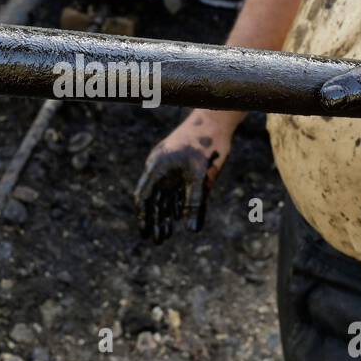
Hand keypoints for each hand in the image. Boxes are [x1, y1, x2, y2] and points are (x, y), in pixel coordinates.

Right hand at [134, 111, 234, 241]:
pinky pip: (174, 188)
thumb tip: (192, 230)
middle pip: (153, 199)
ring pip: (164, 195)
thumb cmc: (207, 146)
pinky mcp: (181, 165)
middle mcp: (160, 167)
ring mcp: (170, 166)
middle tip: (158, 241)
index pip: (144, 197)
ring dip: (165, 215)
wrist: (216, 118)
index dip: (143, 217)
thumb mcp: (201, 178)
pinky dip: (174, 203)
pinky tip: (177, 217)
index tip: (145, 234)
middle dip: (155, 221)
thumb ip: (195, 204)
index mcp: (157, 167)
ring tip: (167, 234)